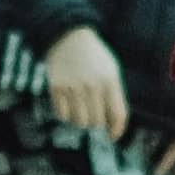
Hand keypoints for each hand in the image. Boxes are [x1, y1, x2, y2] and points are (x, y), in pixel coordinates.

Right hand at [40, 21, 128, 141]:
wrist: (68, 38)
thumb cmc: (94, 59)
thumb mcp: (111, 72)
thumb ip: (114, 96)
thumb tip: (111, 126)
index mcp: (110, 81)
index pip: (118, 115)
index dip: (117, 130)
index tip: (112, 136)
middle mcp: (92, 85)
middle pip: (97, 122)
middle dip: (96, 122)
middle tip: (93, 114)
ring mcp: (74, 87)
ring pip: (80, 122)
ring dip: (80, 120)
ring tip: (80, 108)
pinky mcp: (57, 88)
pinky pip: (62, 115)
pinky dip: (66, 114)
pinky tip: (68, 103)